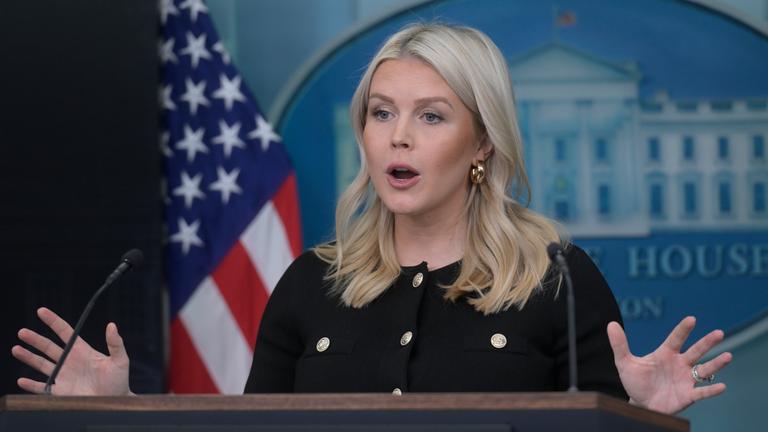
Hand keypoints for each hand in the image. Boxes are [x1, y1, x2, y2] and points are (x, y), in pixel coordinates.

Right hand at [11, 307, 132, 395]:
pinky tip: (21, 381)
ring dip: (29, 357)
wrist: (114, 401)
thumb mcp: (120, 360)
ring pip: (42, 364)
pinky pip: (42, 387)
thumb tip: (112, 325)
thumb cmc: (119, 380)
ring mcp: (63, 375)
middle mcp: (69, 361)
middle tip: (22, 332)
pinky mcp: (60, 391)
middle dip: (35, 339)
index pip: (65, 332)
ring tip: (16, 349)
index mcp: (82, 350)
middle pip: (48, 347)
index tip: (41, 311)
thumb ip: (115, 343)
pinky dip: (31, 385)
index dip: (53, 321)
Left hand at [607, 316, 731, 413]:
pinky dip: (711, 389)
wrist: (640, 404)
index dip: (683, 330)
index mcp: (665, 354)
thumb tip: (610, 324)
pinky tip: (722, 386)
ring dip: (716, 364)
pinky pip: (702, 392)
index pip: (675, 339)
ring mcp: (685, 379)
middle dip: (706, 342)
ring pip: (704, 369)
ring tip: (728, 356)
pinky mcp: (688, 395)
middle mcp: (679, 364)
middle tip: (719, 332)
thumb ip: (620, 344)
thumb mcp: (625, 363)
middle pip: (695, 351)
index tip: (691, 319)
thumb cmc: (635, 382)